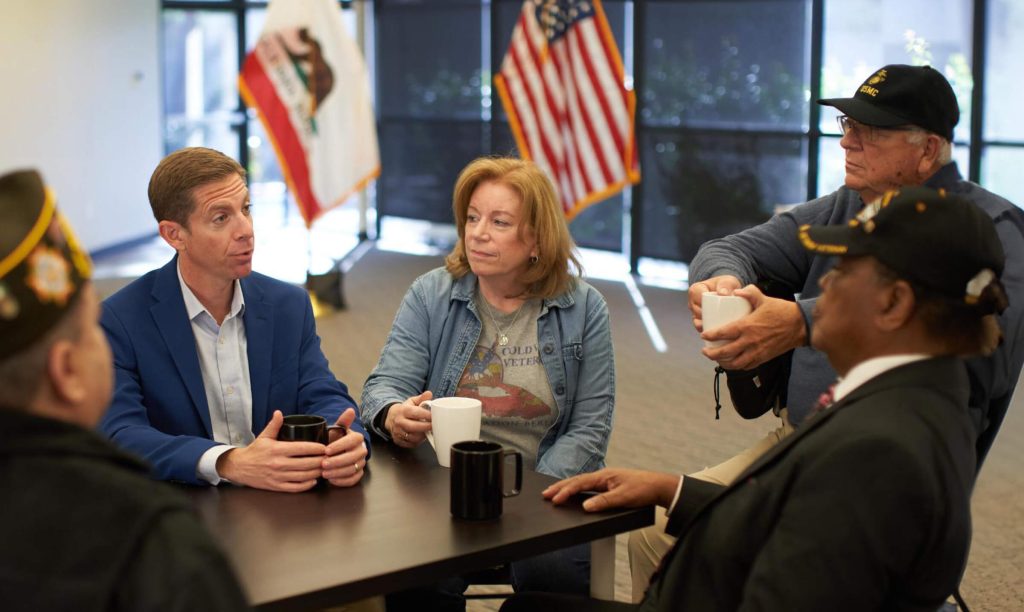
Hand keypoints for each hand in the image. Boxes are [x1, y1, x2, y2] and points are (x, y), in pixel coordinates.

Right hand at [216, 410, 325, 492]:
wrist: (239, 467)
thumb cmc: (254, 451)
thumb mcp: (264, 436)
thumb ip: (274, 425)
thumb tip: (279, 412)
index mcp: (277, 449)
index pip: (302, 448)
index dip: (317, 448)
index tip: (325, 447)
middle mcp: (278, 463)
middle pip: (306, 463)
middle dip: (320, 461)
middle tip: (329, 458)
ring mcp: (278, 476)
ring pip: (303, 476)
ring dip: (316, 473)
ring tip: (324, 468)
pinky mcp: (276, 486)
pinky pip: (295, 487)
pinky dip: (306, 485)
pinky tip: (313, 480)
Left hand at [322, 408, 368, 486]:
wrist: (337, 451)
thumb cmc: (335, 440)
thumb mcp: (337, 429)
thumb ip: (343, 421)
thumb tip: (350, 410)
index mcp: (357, 438)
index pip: (351, 441)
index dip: (339, 446)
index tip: (326, 450)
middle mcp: (362, 450)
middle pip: (352, 457)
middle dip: (337, 462)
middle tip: (323, 464)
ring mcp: (361, 463)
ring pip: (352, 469)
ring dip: (338, 472)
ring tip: (324, 473)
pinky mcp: (358, 473)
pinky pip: (353, 479)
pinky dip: (342, 481)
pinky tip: (331, 480)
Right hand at [385, 391, 433, 447]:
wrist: (390, 418)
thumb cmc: (404, 410)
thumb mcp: (411, 402)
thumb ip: (421, 398)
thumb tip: (429, 394)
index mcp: (403, 411)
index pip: (415, 413)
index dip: (426, 415)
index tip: (434, 416)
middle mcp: (399, 422)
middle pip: (414, 427)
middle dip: (426, 427)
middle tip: (435, 426)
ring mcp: (398, 432)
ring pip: (413, 437)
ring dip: (423, 435)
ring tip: (429, 431)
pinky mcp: (398, 441)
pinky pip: (411, 444)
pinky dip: (418, 441)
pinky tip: (422, 436)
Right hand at [543, 468, 679, 511]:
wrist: (658, 486)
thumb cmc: (643, 489)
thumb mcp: (624, 498)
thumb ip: (604, 502)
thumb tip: (586, 507)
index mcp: (604, 476)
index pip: (580, 483)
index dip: (566, 491)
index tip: (554, 499)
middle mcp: (603, 476)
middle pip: (576, 481)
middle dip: (560, 487)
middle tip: (545, 494)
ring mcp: (605, 480)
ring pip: (581, 483)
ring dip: (567, 488)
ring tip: (554, 493)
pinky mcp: (609, 485)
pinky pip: (588, 486)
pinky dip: (577, 489)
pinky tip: (573, 494)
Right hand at [688, 275, 741, 332]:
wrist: (728, 290)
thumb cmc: (727, 285)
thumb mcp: (728, 281)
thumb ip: (726, 284)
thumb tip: (723, 294)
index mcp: (696, 289)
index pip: (696, 298)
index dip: (703, 305)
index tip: (715, 310)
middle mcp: (693, 301)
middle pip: (696, 312)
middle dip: (704, 319)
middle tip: (718, 324)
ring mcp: (695, 312)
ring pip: (697, 322)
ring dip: (704, 328)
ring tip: (715, 333)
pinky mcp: (700, 320)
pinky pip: (700, 327)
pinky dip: (705, 334)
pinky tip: (711, 340)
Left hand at [700, 284, 805, 370]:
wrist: (800, 326)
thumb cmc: (781, 311)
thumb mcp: (764, 299)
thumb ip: (749, 293)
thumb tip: (735, 291)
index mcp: (747, 326)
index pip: (723, 333)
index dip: (711, 335)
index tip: (703, 335)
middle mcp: (750, 342)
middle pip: (725, 352)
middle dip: (712, 353)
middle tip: (705, 350)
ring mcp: (757, 352)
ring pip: (735, 363)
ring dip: (722, 362)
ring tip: (715, 358)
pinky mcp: (763, 358)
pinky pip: (746, 366)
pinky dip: (736, 366)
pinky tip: (731, 362)